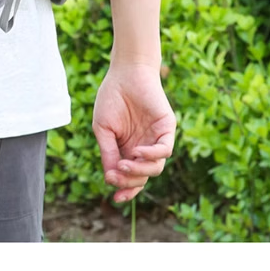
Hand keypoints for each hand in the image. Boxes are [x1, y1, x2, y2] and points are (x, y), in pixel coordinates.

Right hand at [92, 62, 175, 202]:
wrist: (125, 72)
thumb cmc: (111, 98)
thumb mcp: (103, 129)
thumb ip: (108, 153)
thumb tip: (111, 179)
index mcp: (128, 150)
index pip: (131, 177)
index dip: (125, 189)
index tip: (115, 198)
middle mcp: (144, 148)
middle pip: (143, 177)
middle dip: (129, 181)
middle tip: (116, 176)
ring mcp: (156, 139)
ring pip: (155, 168)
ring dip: (140, 171)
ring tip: (124, 164)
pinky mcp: (167, 129)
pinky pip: (165, 150)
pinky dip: (152, 156)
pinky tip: (137, 151)